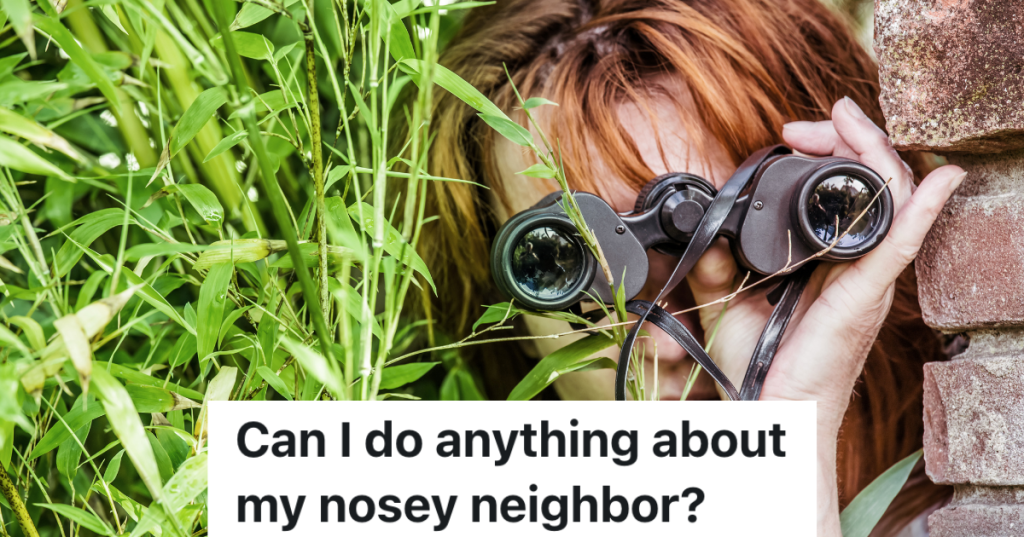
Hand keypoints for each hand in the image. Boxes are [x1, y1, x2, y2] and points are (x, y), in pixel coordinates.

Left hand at [685, 97, 964, 534]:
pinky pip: (901, 246)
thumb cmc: (763, 364)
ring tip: (847, 121)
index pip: (848, 189)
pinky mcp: (866, 296)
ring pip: (892, 200)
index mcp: (831, 259)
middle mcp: (857, 263)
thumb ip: (720, 266)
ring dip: (872, 153)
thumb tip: (711, 231)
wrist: (774, 411)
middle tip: (815, 121)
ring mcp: (868, 278)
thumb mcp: (730, 302)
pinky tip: (941, 181)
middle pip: (875, 183)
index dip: (831, 150)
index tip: (794, 132)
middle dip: (850, 140)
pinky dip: (922, 211)